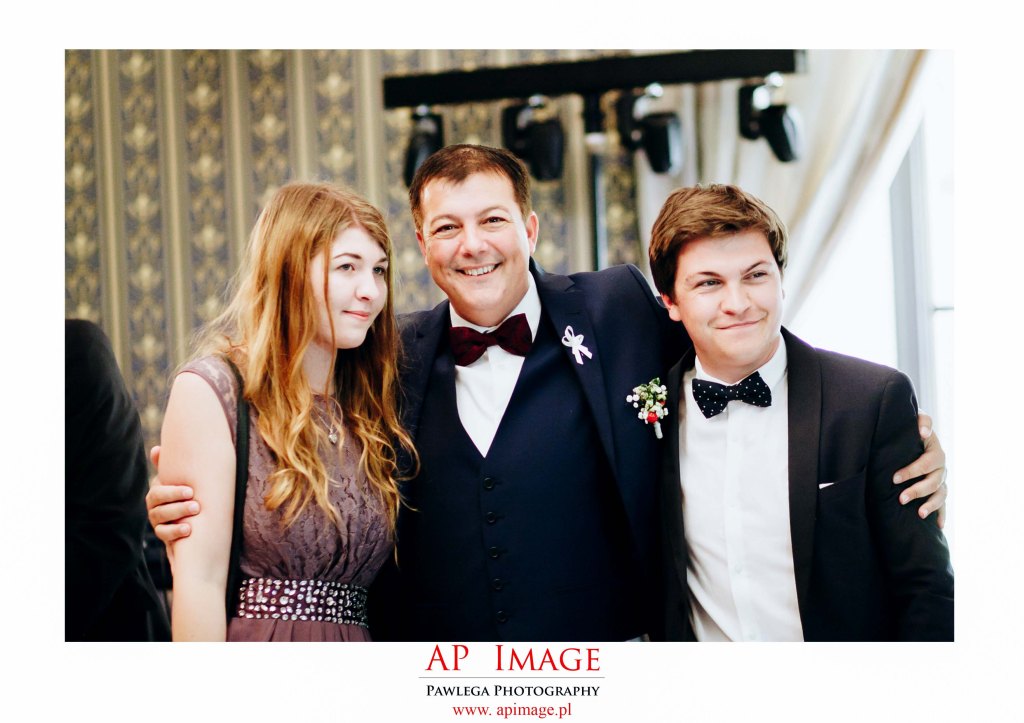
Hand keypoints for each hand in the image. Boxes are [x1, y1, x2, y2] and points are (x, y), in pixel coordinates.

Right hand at [146, 445, 199, 549]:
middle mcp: (155, 507)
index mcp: (158, 492)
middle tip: (196, 505)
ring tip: (195, 514)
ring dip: (178, 516)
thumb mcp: (181, 479)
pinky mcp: (164, 534)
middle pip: (159, 507)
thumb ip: (172, 466)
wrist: (193, 518)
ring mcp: (158, 522)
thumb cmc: (188, 493)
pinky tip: (188, 529)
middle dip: (178, 506)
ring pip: (161, 519)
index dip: (173, 492)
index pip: (158, 492)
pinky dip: (175, 531)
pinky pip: (164, 534)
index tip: (191, 491)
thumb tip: (156, 449)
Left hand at [893, 412, 947, 527]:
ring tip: (920, 514)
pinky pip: (943, 504)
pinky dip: (942, 515)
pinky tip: (939, 526)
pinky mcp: (939, 490)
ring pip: (940, 494)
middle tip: (901, 498)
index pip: (925, 463)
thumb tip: (924, 432)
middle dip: (917, 491)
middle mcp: (941, 467)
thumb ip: (922, 420)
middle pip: (933, 482)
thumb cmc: (912, 429)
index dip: (911, 471)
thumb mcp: (915, 420)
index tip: (894, 478)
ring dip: (931, 505)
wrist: (917, 436)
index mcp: (935, 451)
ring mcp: (941, 480)